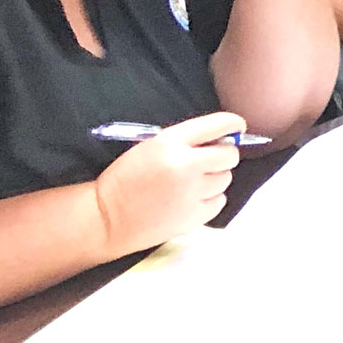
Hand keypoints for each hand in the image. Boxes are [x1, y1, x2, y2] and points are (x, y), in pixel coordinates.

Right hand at [92, 113, 243, 254]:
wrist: (106, 218)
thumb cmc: (125, 179)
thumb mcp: (150, 147)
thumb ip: (185, 140)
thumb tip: (223, 138)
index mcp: (170, 143)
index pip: (218, 124)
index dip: (233, 125)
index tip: (236, 128)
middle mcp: (185, 166)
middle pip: (229, 155)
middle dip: (223, 155)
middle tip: (207, 162)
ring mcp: (191, 193)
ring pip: (226, 179)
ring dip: (214, 178)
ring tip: (191, 184)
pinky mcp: (193, 217)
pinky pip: (219, 201)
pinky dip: (210, 199)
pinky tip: (190, 199)